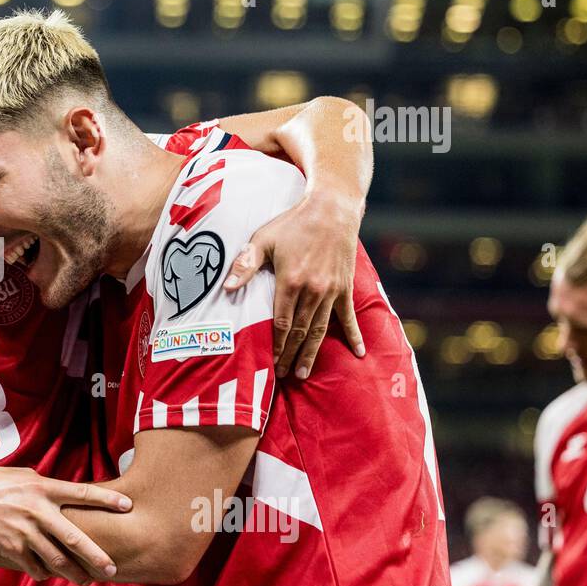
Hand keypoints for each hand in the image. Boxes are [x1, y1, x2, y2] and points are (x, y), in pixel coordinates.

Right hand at [0, 468, 131, 584]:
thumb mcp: (23, 476)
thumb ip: (47, 486)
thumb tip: (66, 493)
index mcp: (43, 488)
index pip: (82, 493)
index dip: (106, 499)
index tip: (128, 505)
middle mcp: (37, 512)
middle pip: (74, 538)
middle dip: (96, 556)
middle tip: (113, 568)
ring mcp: (25, 533)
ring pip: (57, 560)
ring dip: (75, 573)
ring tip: (87, 581)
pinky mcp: (11, 549)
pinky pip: (34, 567)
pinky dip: (44, 573)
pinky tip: (50, 576)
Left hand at [223, 189, 366, 379]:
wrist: (332, 209)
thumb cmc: (292, 223)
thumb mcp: (263, 239)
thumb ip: (245, 265)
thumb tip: (227, 287)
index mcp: (290, 281)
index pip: (282, 323)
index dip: (277, 345)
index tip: (270, 363)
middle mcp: (313, 290)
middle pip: (301, 332)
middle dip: (290, 355)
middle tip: (283, 376)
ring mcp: (331, 290)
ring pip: (321, 329)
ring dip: (313, 353)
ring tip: (304, 373)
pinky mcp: (345, 287)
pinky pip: (349, 316)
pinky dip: (354, 334)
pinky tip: (359, 353)